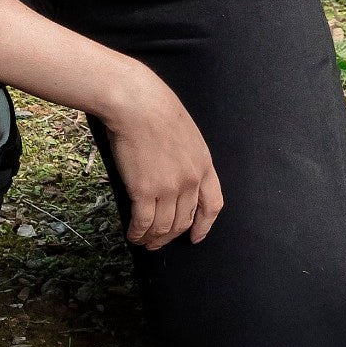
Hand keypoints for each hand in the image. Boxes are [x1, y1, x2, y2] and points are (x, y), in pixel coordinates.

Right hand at [102, 64, 223, 249]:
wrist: (136, 103)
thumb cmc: (156, 109)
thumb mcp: (187, 133)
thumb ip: (187, 157)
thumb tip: (175, 175)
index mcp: (204, 165)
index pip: (212, 204)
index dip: (204, 225)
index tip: (196, 237)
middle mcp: (190, 181)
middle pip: (184, 220)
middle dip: (171, 236)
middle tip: (159, 243)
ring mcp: (168, 188)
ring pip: (164, 226)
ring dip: (153, 238)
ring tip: (143, 241)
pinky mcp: (144, 191)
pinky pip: (144, 222)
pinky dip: (138, 233)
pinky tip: (133, 235)